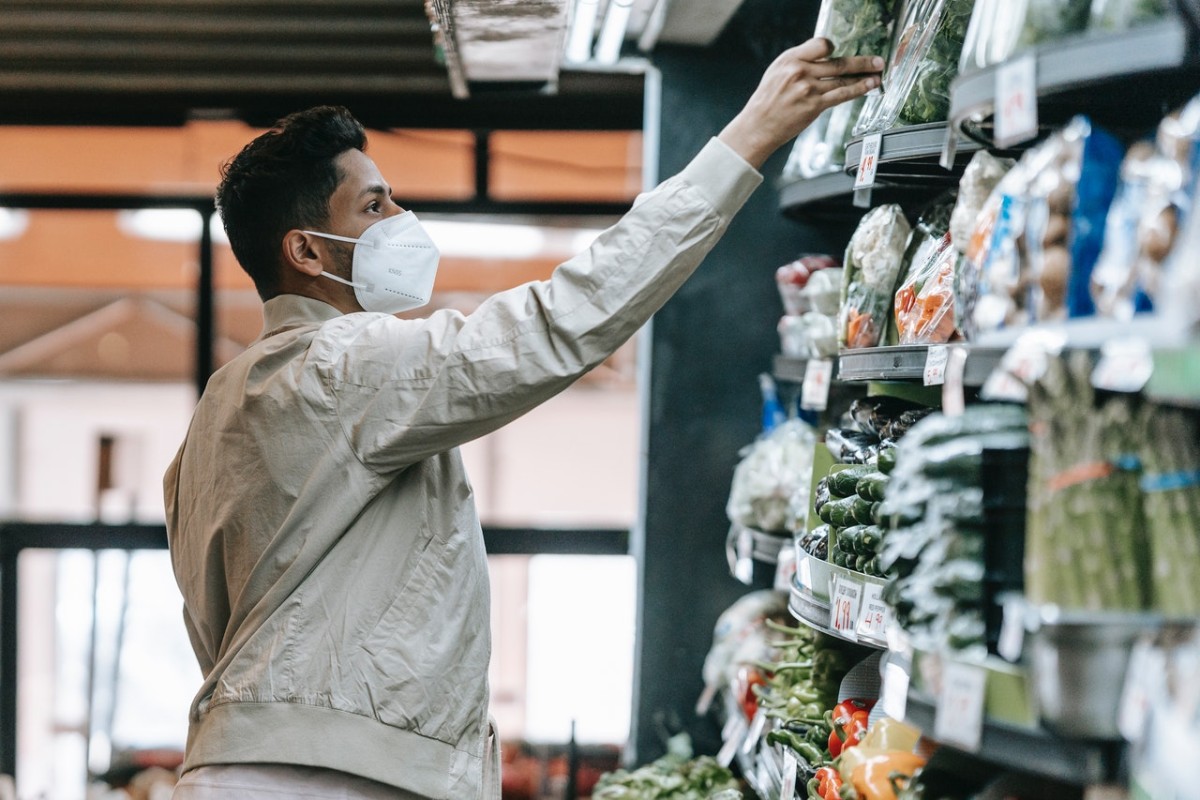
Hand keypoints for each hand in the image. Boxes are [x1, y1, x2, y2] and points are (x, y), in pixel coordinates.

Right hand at [718, 38, 882, 168]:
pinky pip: (842, 94)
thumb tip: (824, 57)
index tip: (840, 52)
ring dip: (865, 76)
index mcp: (790, 59)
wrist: (757, 126)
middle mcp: (800, 71)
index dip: (833, 48)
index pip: (821, 44)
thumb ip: (799, 62)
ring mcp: (808, 89)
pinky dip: (858, 89)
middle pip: (838, 61)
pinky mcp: (814, 106)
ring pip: (843, 78)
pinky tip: (869, 86)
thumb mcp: (777, 72)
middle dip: (862, 61)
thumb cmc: (767, 101)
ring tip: (878, 74)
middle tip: (877, 60)